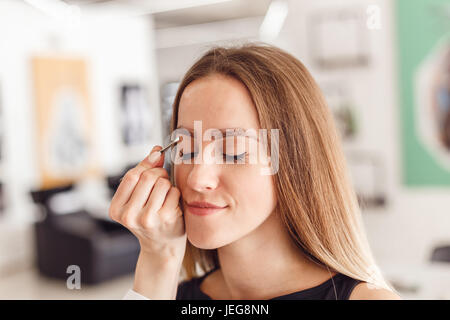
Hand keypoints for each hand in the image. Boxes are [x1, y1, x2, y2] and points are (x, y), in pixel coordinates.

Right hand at [109, 146, 186, 260]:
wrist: (162, 245)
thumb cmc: (150, 217)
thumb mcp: (138, 197)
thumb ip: (144, 173)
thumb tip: (156, 150)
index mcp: (117, 210)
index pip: (131, 175)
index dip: (146, 164)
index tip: (156, 158)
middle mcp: (129, 216)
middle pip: (147, 177)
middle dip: (158, 173)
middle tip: (162, 179)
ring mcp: (148, 218)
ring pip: (162, 183)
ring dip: (167, 184)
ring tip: (164, 195)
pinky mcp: (166, 218)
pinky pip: (173, 191)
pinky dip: (175, 193)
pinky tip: (172, 204)